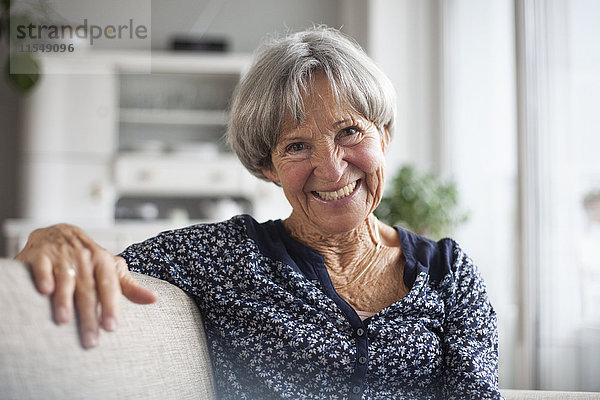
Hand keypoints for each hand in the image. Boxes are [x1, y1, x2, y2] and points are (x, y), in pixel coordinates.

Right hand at [14, 223, 156, 347]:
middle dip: (88, 316)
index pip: (109, 286)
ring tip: (64, 321)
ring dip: (64, 299)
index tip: (111, 328)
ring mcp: (61, 256)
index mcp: (103, 262)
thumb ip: (129, 286)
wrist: (58, 231)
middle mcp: (84, 258)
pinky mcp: (40, 255)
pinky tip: (44, 291)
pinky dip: (43, 278)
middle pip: (88, 290)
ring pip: (65, 279)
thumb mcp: (110, 268)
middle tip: (90, 341)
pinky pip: (42, 267)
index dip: (111, 306)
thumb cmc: (88, 257)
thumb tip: (154, 299)